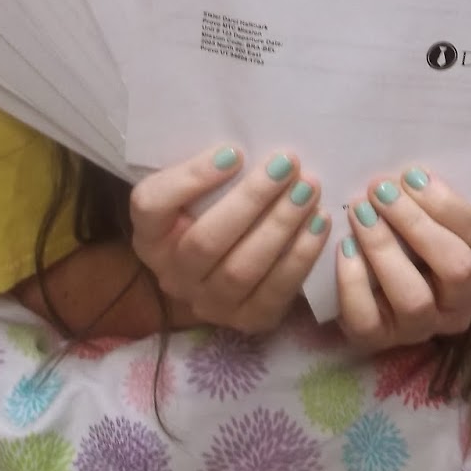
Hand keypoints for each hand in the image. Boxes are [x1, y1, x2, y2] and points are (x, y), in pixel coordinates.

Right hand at [129, 146, 327, 333]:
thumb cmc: (216, 213)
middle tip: (287, 164)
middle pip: (205, 241)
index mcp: (150, 236)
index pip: (151, 206)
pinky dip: (301, 256)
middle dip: (251, 199)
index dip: (190, 179)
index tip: (234, 152)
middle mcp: (173, 276)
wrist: (234, 266)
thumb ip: (209, 171)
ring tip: (308, 189)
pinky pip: (275, 292)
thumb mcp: (199, 192)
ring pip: (241, 270)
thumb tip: (240, 150)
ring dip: (280, 226)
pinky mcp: (248, 320)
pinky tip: (319, 223)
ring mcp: (209, 305)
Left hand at [335, 167, 470, 351]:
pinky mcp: (378, 341)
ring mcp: (420, 329)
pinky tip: (343, 247)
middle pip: (456, 269)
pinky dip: (354, 282)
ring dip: (385, 249)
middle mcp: (459, 308)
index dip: (446, 204)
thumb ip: (431, 201)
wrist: (371, 283)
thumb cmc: (410, 237)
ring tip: (360, 213)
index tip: (411, 176)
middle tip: (382, 191)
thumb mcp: (432, 219)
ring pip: (414, 299)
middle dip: (417, 224)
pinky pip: (367, 320)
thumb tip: (409, 175)